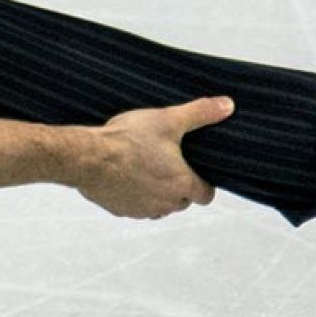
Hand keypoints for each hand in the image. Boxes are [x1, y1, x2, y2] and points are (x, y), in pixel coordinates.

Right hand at [77, 97, 233, 218]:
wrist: (88, 158)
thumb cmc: (128, 139)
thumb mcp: (168, 119)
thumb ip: (200, 113)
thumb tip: (228, 105)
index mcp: (181, 184)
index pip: (206, 195)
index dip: (203, 183)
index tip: (195, 170)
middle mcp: (165, 203)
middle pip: (182, 201)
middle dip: (179, 186)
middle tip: (167, 162)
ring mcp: (142, 210)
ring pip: (158, 206)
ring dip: (157, 193)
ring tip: (145, 167)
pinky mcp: (121, 211)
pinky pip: (135, 206)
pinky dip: (134, 195)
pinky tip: (125, 175)